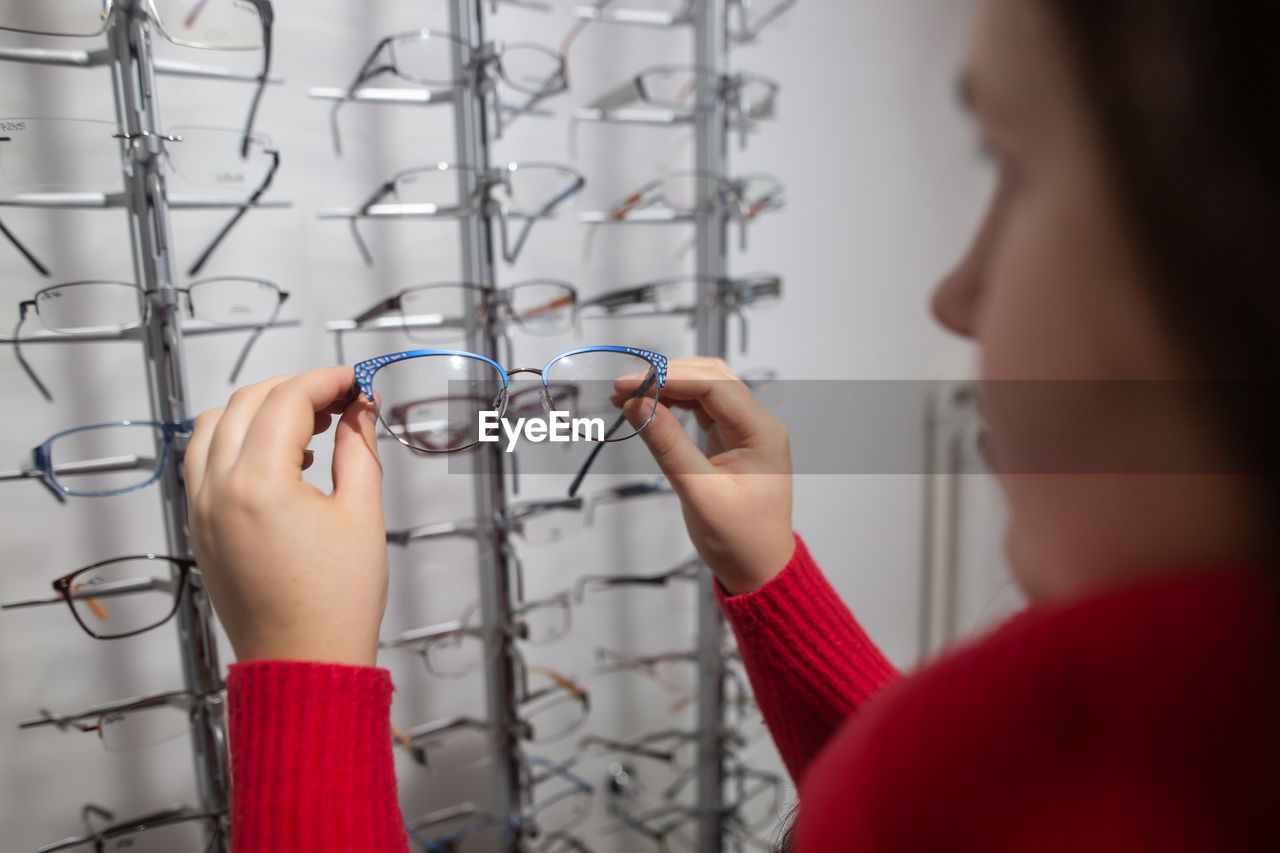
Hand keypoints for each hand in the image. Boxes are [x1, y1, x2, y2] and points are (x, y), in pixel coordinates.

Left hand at [184, 367, 388, 665]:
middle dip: (294, 389)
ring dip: (258, 411)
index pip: (286, 400)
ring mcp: (201, 511)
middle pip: (245, 403)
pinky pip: (204, 462)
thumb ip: (359, 450)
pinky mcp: (200, 529)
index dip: (325, 380)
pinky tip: (280, 458)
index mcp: (259, 485)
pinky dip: (237, 442)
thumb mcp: (363, 515)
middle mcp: (218, 492)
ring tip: (307, 424)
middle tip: (338, 398)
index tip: (353, 380)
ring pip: (213, 427)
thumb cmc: (335, 605)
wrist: (305, 664)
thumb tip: (359, 411)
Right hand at [614, 357, 793, 594]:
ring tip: (629, 396)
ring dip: (669, 386)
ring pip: (706, 389)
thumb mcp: (698, 492)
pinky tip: (651, 407)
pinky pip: (703, 408)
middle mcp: (758, 424)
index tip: (628, 386)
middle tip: (623, 388)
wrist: (759, 569)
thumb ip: (668, 445)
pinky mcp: (731, 440)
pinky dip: (675, 403)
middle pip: (711, 377)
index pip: (713, 385)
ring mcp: (745, 430)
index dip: (668, 378)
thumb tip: (637, 404)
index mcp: (762, 432)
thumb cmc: (739, 539)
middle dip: (666, 375)